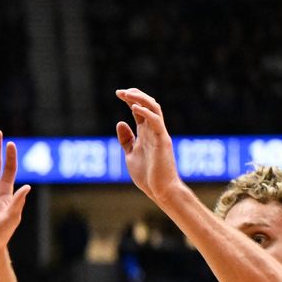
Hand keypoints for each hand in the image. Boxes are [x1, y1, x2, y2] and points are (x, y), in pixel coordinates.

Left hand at [115, 88, 183, 202]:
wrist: (160, 190)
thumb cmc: (148, 175)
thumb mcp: (131, 154)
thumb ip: (126, 139)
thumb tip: (120, 122)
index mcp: (146, 133)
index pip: (139, 110)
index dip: (130, 100)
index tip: (118, 93)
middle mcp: (154, 130)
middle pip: (148, 105)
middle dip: (135, 95)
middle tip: (121, 91)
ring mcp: (160, 134)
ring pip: (154, 109)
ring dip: (141, 99)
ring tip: (127, 94)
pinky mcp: (163, 141)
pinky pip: (156, 122)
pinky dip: (146, 113)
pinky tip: (134, 108)